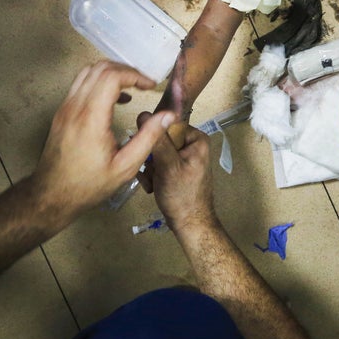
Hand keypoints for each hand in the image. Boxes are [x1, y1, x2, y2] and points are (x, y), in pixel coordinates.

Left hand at [32, 61, 166, 218]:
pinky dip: (99, 82)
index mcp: (91, 118)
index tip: (150, 86)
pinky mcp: (61, 113)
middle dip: (126, 70)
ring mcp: (65, 108)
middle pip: (100, 68)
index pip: (112, 76)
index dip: (135, 75)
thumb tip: (168, 116)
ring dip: (111, 73)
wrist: (52, 195)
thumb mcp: (126, 167)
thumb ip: (148, 138)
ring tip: (131, 89)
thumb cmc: (90, 185)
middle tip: (143, 85)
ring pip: (88, 72)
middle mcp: (75, 107)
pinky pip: (80, 84)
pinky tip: (113, 100)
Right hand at [146, 117, 215, 232]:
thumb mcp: (168, 165)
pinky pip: (158, 164)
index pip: (165, 125)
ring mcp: (184, 157)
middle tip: (151, 173)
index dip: (154, 139)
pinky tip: (153, 186)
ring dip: (149, 168)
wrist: (189, 224)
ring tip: (152, 183)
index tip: (149, 155)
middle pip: (159, 140)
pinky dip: (152, 175)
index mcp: (196, 138)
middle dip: (150, 157)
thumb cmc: (182, 196)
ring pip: (155, 153)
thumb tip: (143, 114)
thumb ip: (157, 140)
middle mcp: (191, 144)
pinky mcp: (176, 169)